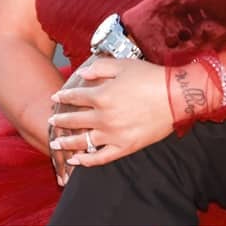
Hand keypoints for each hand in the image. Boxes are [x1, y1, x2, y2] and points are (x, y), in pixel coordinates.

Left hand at [49, 56, 173, 169]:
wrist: (174, 97)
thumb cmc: (149, 77)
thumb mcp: (123, 64)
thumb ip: (99, 68)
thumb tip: (83, 74)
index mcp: (101, 96)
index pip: (75, 97)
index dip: (63, 97)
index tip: (55, 98)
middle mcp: (103, 117)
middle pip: (75, 120)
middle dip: (60, 120)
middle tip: (51, 121)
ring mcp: (113, 135)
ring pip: (83, 141)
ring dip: (67, 142)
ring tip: (56, 143)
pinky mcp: (124, 147)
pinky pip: (100, 158)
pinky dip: (86, 160)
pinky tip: (77, 160)